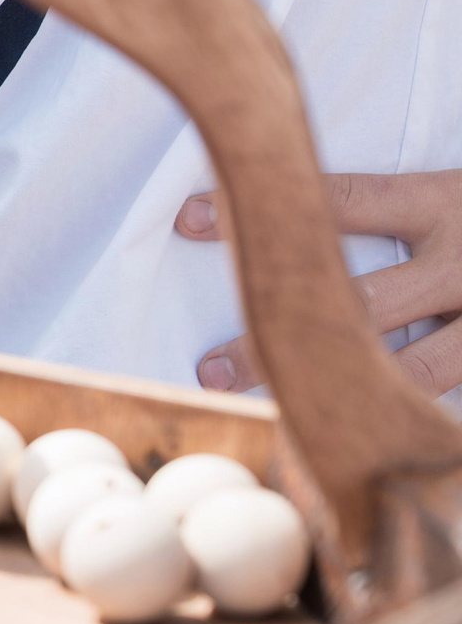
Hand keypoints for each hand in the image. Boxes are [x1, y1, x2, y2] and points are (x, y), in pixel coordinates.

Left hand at [176, 172, 461, 394]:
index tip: (188, 220)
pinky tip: (339, 429)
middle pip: (359, 301)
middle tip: (210, 369)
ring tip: (266, 413)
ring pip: (404, 364)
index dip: (267, 214)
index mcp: (437, 202)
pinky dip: (389, 406)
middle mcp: (458, 262)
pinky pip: (438, 390)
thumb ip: (385, 204)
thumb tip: (281, 202)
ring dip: (334, 387)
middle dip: (284, 332)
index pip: (339, 202)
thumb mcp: (446, 194)